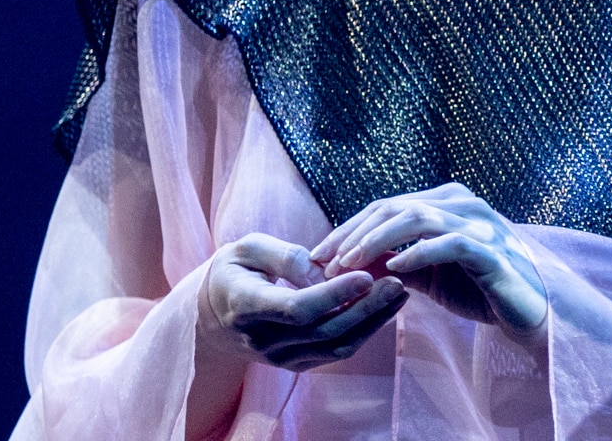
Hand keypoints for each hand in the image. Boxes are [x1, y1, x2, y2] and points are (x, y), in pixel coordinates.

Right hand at [196, 232, 407, 372]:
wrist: (212, 316)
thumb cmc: (234, 271)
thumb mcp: (246, 249)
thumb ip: (282, 255)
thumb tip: (319, 269)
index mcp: (247, 306)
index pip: (297, 308)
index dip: (334, 294)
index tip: (366, 275)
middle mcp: (263, 339)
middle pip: (323, 330)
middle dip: (365, 308)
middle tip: (397, 282)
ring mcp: (279, 357)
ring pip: (335, 346)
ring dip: (372, 322)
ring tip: (400, 294)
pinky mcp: (295, 363)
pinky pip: (335, 352)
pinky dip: (364, 332)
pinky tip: (385, 309)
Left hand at [312, 183, 548, 341]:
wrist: (527, 310)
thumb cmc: (478, 289)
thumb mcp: (428, 276)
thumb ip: (393, 263)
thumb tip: (345, 264)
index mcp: (449, 201)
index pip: (388, 204)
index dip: (349, 227)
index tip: (318, 254)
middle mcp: (465, 204)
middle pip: (398, 206)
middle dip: (356, 233)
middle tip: (326, 261)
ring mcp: (481, 224)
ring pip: (420, 217)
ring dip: (379, 239)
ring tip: (352, 263)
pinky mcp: (492, 252)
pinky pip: (451, 244)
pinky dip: (419, 253)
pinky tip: (395, 268)